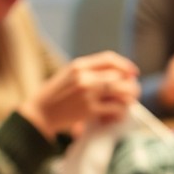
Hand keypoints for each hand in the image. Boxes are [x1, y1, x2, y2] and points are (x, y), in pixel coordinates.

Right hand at [21, 51, 139, 137]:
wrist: (40, 114)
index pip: (109, 59)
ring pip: (122, 92)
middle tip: (133, 91)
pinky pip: (116, 109)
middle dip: (130, 84)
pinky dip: (120, 112)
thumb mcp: (69, 74)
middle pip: (120, 75)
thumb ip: (89, 70)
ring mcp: (88, 94)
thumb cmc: (56, 95)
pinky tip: (117, 114)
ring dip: (129, 98)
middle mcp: (84, 77)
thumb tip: (118, 73)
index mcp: (79, 65)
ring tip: (127, 103)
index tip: (133, 72)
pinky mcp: (89, 110)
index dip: (125, 65)